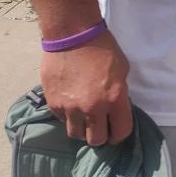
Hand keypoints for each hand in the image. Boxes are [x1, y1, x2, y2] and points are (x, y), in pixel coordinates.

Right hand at [39, 29, 132, 145]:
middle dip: (100, 135)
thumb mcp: (122, 69)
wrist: (72, 35)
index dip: (120, 134)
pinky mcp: (53, 104)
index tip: (116, 130)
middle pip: (96, 140)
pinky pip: (62, 120)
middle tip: (99, 125)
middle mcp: (92, 108)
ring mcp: (70, 108)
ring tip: (83, 117)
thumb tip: (115, 107)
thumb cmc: (102, 47)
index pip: (120, 132)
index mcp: (114, 99)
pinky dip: (67, 116)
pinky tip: (71, 104)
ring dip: (81, 128)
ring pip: (76, 135)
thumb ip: (119, 93)